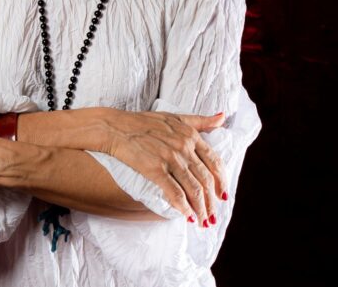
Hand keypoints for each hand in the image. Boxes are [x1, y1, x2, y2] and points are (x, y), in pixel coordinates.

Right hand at [104, 109, 226, 225]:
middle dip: (212, 202)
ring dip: (201, 209)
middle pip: (205, 180)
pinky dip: (183, 207)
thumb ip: (200, 121)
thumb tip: (222, 117)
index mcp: (190, 135)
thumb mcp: (175, 117)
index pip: (214, 162)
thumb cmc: (143, 122)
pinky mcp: (155, 169)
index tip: (222, 195)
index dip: (221, 181)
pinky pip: (175, 193)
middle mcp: (184, 147)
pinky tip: (186, 216)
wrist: (115, 127)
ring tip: (202, 221)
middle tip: (213, 216)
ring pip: (193, 189)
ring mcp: (170, 159)